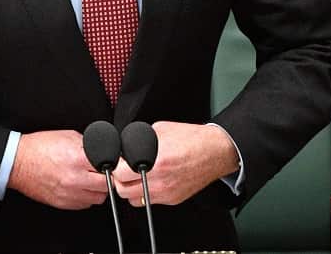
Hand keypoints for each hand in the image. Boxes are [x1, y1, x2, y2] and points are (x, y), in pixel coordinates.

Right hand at [7, 129, 109, 208]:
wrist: (18, 163)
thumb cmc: (39, 148)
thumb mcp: (68, 136)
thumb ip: (88, 145)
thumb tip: (103, 150)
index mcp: (77, 158)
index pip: (109, 166)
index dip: (113, 164)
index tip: (112, 163)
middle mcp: (75, 178)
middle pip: (107, 185)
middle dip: (108, 178)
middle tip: (102, 171)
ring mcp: (69, 193)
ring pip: (98, 198)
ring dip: (98, 189)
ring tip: (91, 179)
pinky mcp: (63, 203)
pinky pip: (85, 204)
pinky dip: (86, 196)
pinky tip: (80, 186)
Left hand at [112, 121, 238, 206]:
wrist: (216, 151)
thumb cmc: (191, 138)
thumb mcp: (159, 129)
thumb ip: (139, 139)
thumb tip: (124, 145)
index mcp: (156, 162)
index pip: (119, 173)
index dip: (114, 165)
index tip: (115, 160)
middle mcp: (160, 181)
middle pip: (122, 190)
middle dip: (118, 179)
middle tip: (122, 168)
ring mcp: (167, 193)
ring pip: (133, 200)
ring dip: (130, 188)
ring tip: (135, 175)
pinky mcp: (173, 199)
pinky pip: (149, 201)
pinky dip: (145, 192)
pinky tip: (150, 179)